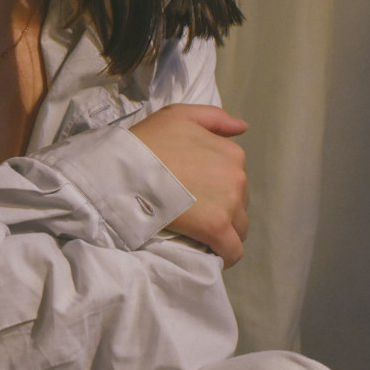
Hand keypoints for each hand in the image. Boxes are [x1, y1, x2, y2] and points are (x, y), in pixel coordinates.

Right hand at [129, 104, 248, 265]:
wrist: (125, 170)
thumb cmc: (148, 142)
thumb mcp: (179, 115)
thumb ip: (215, 118)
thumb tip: (244, 128)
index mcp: (232, 153)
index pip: (236, 177)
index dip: (218, 187)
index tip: (197, 193)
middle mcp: (237, 177)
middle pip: (240, 203)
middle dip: (222, 209)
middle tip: (193, 212)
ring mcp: (229, 204)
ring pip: (239, 227)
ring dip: (224, 231)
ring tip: (199, 233)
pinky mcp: (217, 228)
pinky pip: (233, 249)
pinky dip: (224, 253)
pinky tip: (211, 254)